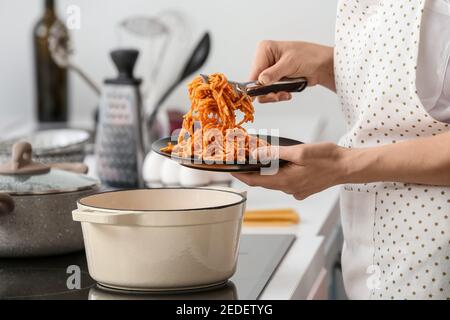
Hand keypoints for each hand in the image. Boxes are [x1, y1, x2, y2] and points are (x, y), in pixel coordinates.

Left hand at [232, 142, 347, 199]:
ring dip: (266, 171)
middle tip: (244, 158)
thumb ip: (276, 154)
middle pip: (263, 181)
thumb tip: (256, 154)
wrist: (348, 167)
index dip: (241, 175)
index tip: (230, 169)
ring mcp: (296, 191)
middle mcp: (289, 190)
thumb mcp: (300, 152)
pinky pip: (286, 181)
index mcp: (285, 182)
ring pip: (274, 181)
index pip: (255, 181)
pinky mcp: (303, 188)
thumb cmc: (328, 158)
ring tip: (260, 157)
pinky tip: (282, 162)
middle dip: (252, 170)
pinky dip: (279, 173)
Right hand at [249, 40, 334, 102]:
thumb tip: (260, 81)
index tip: (262, 93)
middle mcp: (265, 60)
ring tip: (284, 93)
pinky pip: (270, 93)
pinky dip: (278, 95)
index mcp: (265, 50)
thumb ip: (274, 73)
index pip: (253, 71)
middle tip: (277, 95)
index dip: (256, 85)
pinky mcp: (275, 80)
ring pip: (262, 91)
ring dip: (273, 95)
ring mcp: (270, 71)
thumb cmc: (309, 57)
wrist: (322, 66)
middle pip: (256, 83)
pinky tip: (287, 93)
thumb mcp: (290, 63)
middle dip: (267, 92)